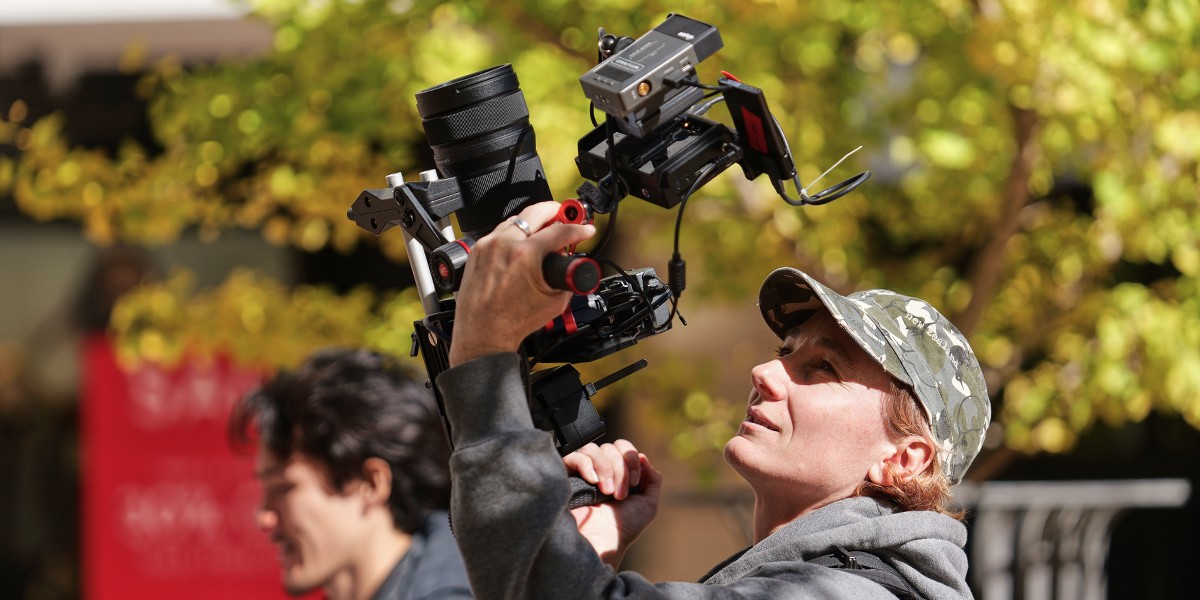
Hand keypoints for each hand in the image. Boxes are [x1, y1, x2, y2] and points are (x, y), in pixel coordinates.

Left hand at [448, 201, 595, 366]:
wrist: (484, 334)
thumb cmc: (512, 322)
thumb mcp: (554, 299)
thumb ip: (566, 274)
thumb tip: (570, 262)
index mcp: (524, 256)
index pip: (559, 231)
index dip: (579, 229)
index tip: (585, 229)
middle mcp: (503, 245)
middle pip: (535, 212)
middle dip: (555, 212)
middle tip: (566, 217)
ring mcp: (487, 246)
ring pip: (516, 220)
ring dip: (533, 222)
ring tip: (545, 232)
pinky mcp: (477, 251)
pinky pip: (500, 233)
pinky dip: (515, 234)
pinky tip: (523, 244)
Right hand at [564, 440, 662, 568]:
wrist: (602, 541)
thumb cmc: (623, 527)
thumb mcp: (648, 504)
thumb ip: (653, 479)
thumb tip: (643, 456)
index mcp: (618, 473)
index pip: (623, 447)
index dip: (631, 459)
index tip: (634, 483)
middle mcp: (600, 469)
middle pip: (610, 447)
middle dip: (620, 468)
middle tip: (620, 494)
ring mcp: (583, 472)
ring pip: (593, 449)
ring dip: (605, 468)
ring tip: (607, 492)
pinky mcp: (567, 475)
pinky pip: (574, 456)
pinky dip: (586, 465)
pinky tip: (593, 482)